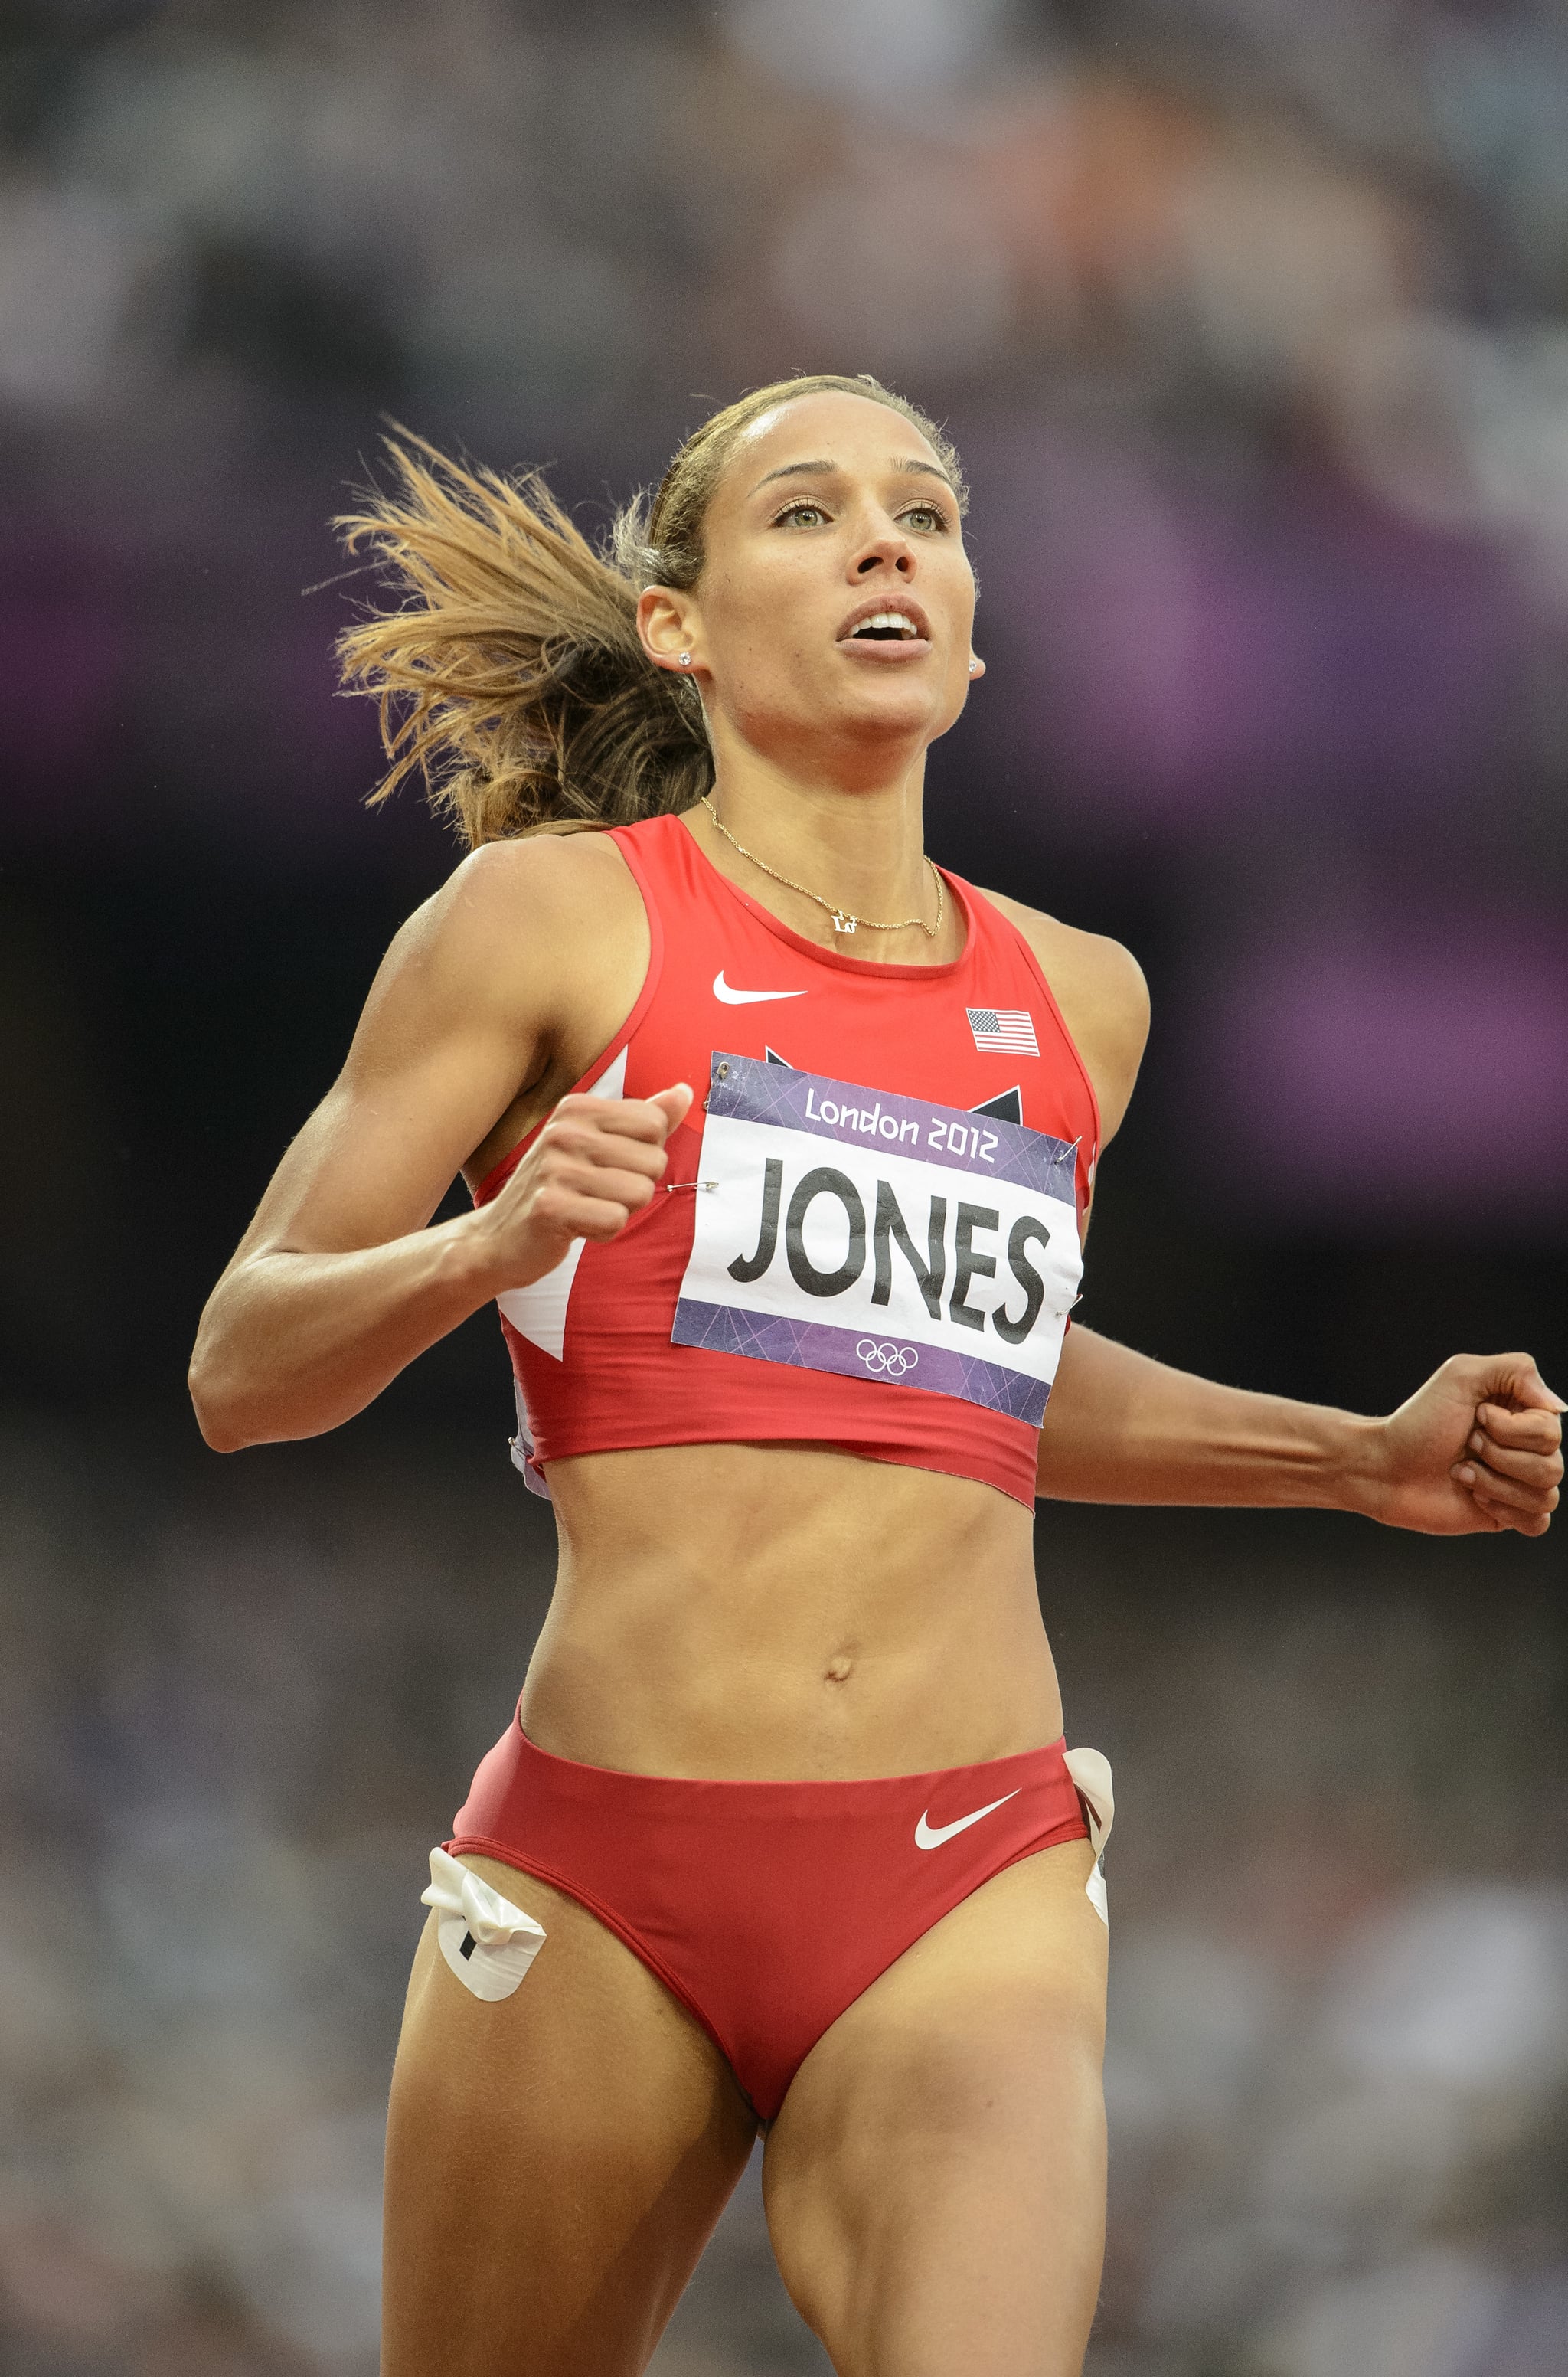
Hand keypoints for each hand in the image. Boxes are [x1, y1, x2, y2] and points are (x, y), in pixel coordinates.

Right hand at [470, 1081, 693, 1289]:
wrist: (500, 1237)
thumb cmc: (559, 1188)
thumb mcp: (598, 1144)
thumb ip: (645, 1119)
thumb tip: (685, 1092)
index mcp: (577, 1107)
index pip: (655, 1124)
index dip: (644, 1155)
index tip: (608, 1166)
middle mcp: (565, 1130)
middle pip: (654, 1161)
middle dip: (635, 1187)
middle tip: (595, 1193)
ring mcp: (554, 1167)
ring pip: (640, 1193)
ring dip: (620, 1211)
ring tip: (585, 1208)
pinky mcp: (550, 1206)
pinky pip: (615, 1220)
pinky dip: (603, 1231)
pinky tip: (575, 1226)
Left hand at [1370, 1353, 1562, 1536]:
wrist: (1386, 1467)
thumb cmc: (1419, 1421)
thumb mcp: (1461, 1376)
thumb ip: (1516, 1370)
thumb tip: (1558, 1406)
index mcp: (1521, 1414)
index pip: (1550, 1429)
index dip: (1511, 1429)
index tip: (1476, 1417)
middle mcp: (1526, 1448)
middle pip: (1553, 1465)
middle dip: (1498, 1456)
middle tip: (1466, 1445)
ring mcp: (1518, 1483)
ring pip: (1546, 1495)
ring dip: (1494, 1483)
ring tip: (1462, 1472)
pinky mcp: (1507, 1514)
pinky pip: (1538, 1522)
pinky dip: (1505, 1510)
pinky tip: (1475, 1498)